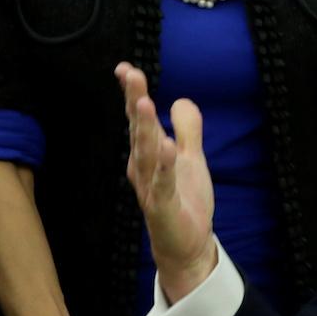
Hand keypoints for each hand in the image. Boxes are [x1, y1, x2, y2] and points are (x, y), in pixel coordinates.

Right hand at [117, 62, 217, 300]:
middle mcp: (143, 168)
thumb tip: (180, 99)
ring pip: (146, 153)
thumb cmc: (185, 201)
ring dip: (145, 128)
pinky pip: (163, 183)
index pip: (139, 119)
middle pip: (138, 130)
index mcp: (148, 154)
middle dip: (135, 101)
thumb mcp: (190, 158)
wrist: (187, 246)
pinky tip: (166, 146)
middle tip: (130, 74)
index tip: (126, 69)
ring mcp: (151, 187)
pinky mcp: (163, 207)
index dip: (133, 94)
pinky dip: (163, 165)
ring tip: (145, 102)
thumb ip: (187, 129)